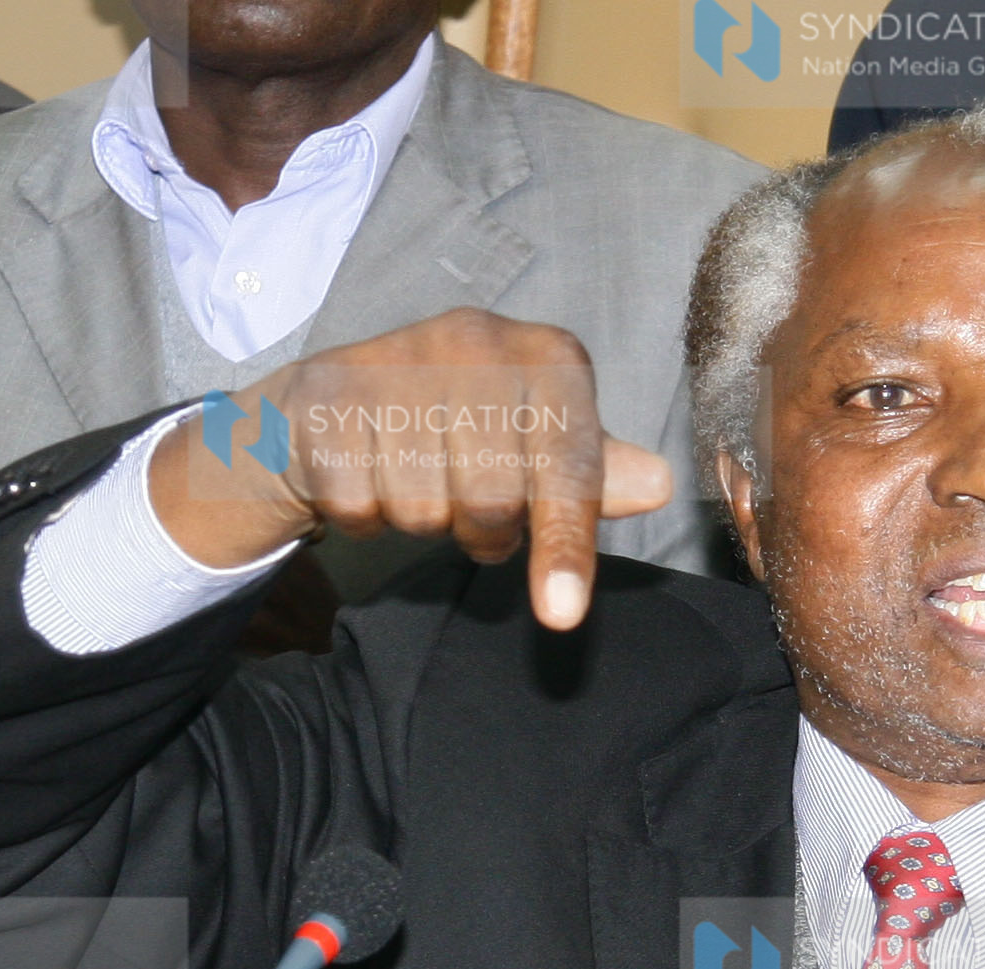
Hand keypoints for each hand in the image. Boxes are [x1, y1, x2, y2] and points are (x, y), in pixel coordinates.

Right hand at [148, 309, 670, 630]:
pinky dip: (363, 515)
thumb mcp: (535, 447)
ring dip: (421, 520)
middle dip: (482, 530)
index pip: (568, 464)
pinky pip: (358, 504)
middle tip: (469, 511)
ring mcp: (397, 361)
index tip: (562, 614)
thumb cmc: (455, 430)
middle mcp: (476, 340)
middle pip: (494, 496)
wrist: (325, 406)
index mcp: (546, 355)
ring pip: (423, 506)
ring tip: (415, 482)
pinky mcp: (330, 396)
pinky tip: (364, 475)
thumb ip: (592, 475)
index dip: (565, 543)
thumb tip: (659, 484)